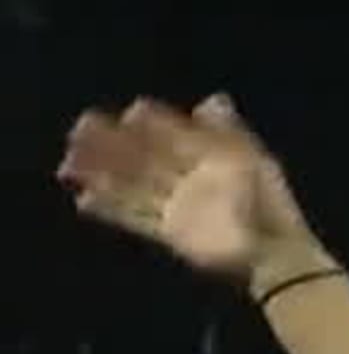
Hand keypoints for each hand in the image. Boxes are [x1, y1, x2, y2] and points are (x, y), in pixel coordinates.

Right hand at [59, 95, 320, 285]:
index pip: (171, 132)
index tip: (130, 111)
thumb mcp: (253, 163)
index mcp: (209, 157)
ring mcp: (177, 206)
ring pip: (130, 185)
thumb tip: (213, 99)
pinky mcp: (171, 233)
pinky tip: (83, 200)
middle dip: (111, 144)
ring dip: (100, 173)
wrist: (276, 254)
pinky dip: (109, 209)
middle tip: (79, 129)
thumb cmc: (268, 204)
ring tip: (67, 164)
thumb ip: (230, 133)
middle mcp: (187, 178)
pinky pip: (134, 218)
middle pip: (141, 156)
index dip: (151, 121)